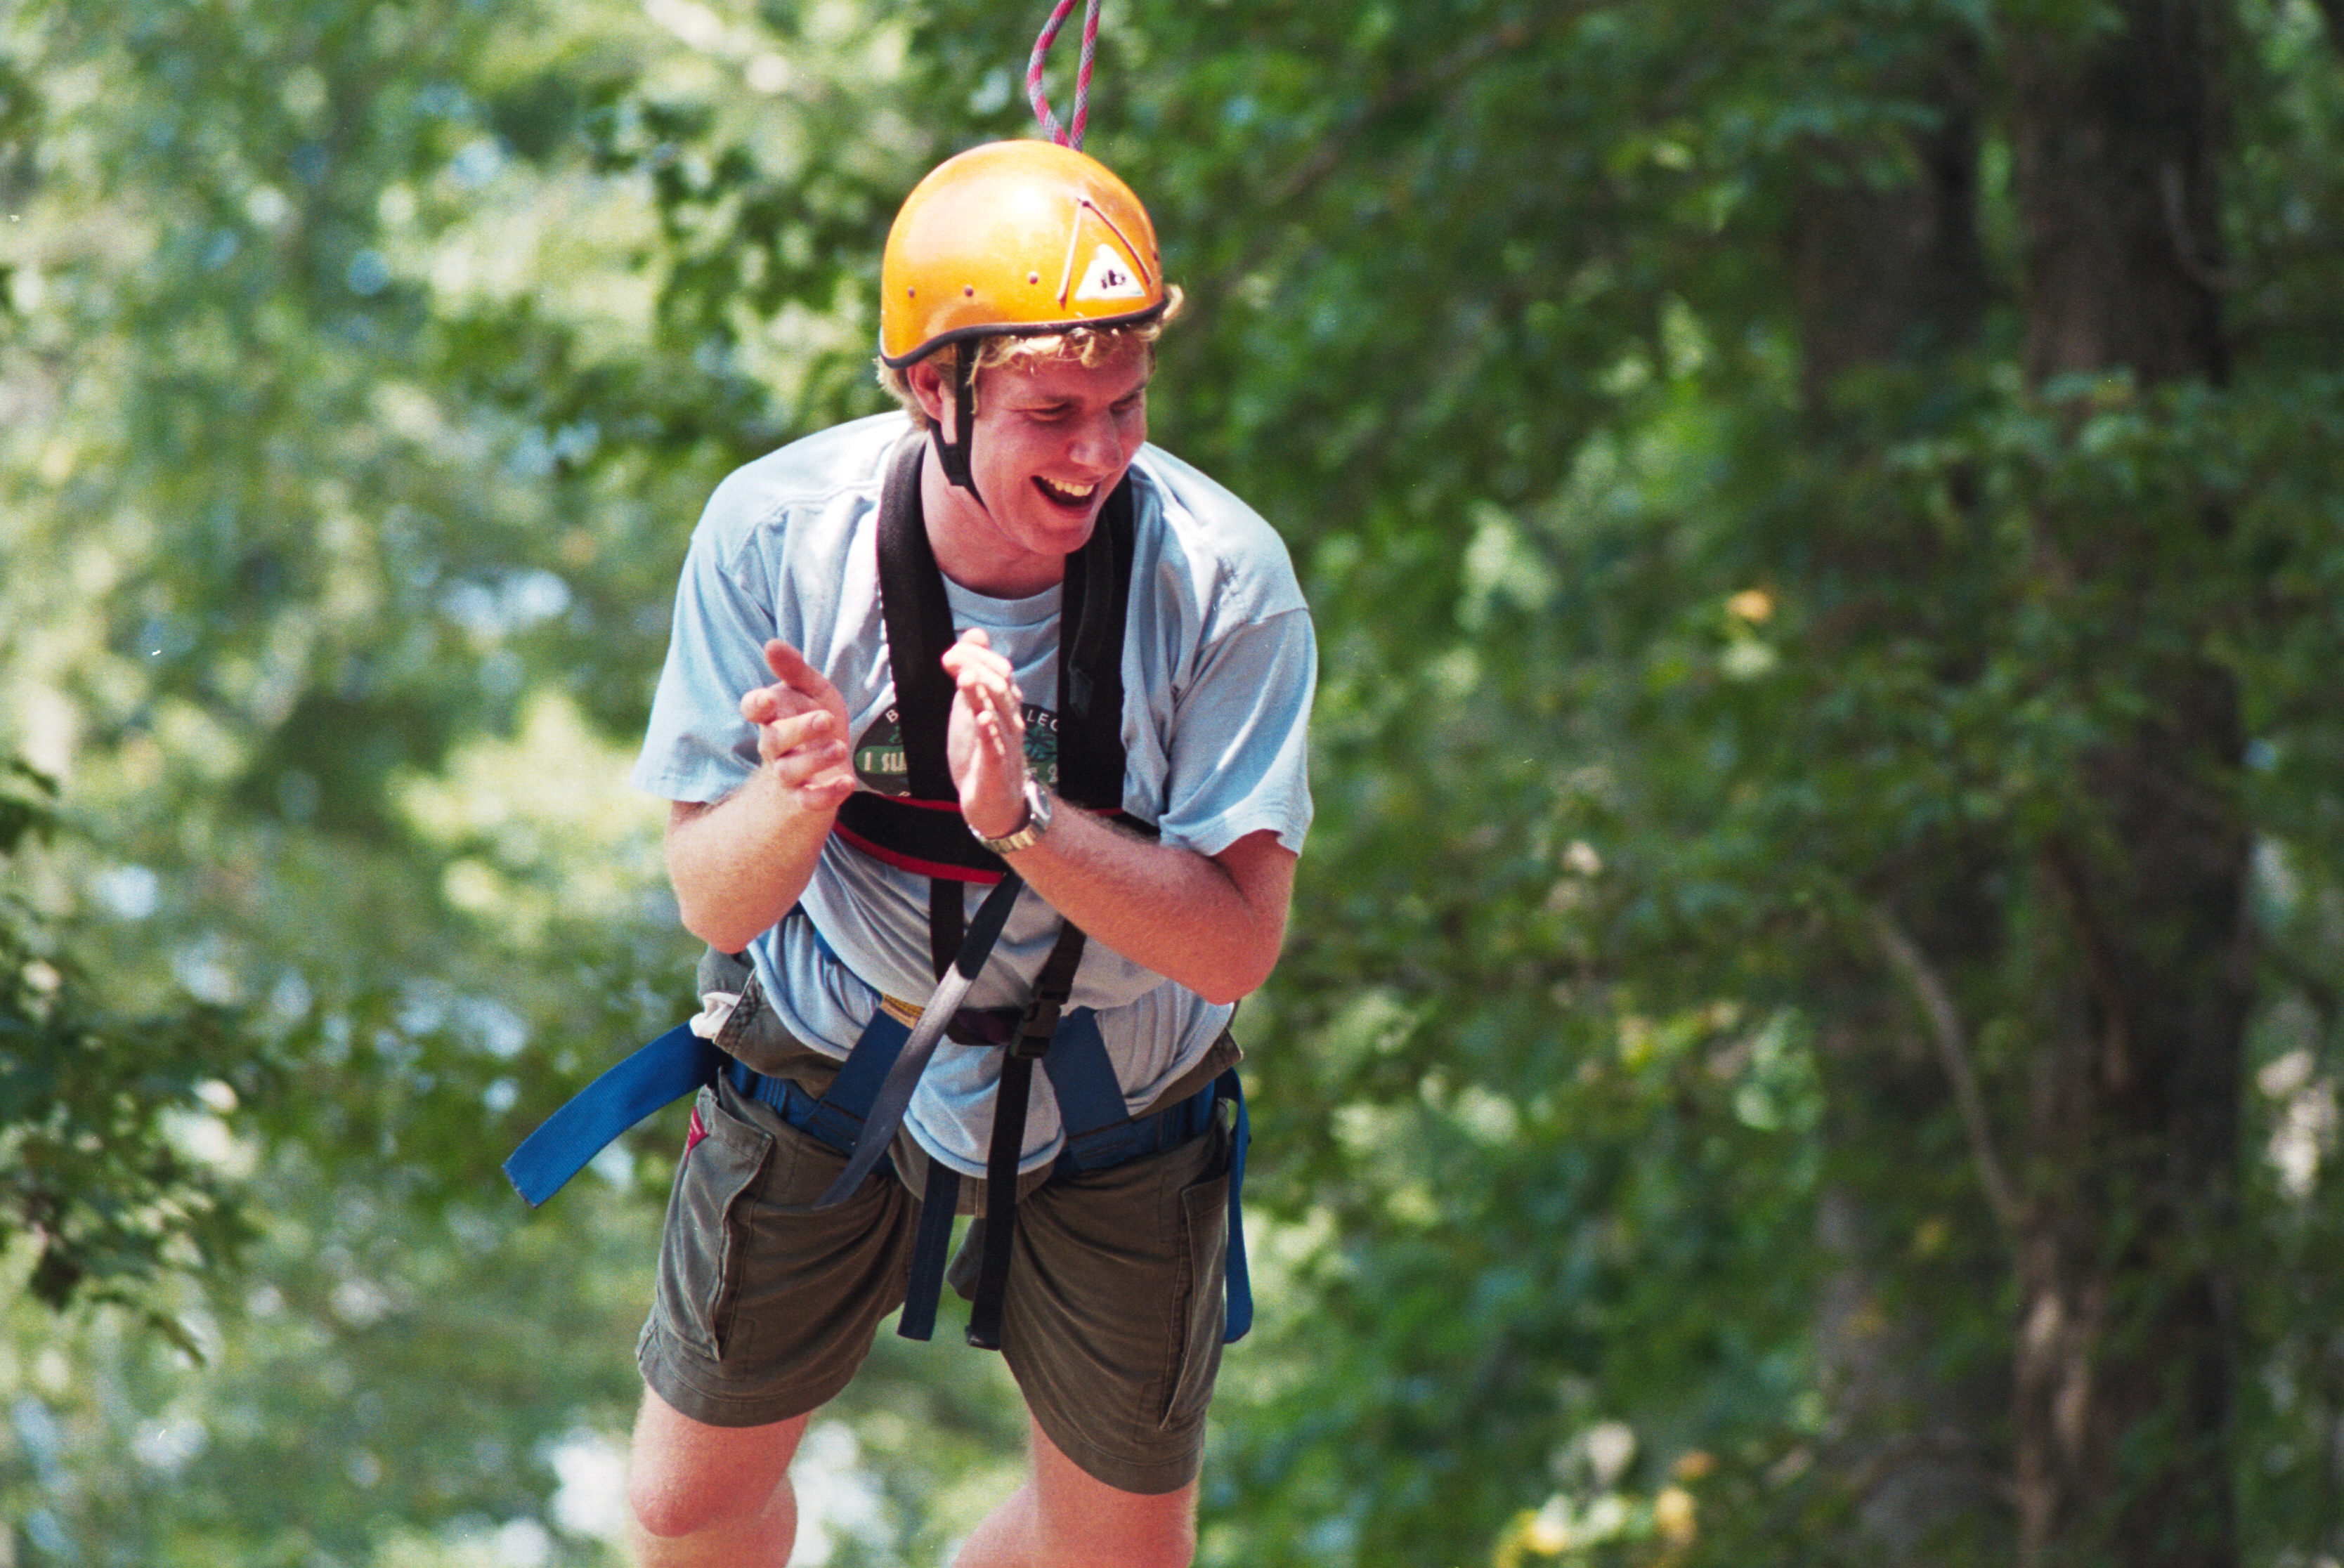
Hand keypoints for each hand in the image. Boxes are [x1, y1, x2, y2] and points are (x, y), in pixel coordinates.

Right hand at [741, 640, 854, 812]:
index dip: (756, 706)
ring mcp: (787, 775)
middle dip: (799, 729)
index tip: (769, 700)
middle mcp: (775, 746)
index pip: (753, 709)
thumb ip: (794, 670)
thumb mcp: (811, 691)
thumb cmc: (815, 721)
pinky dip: (826, 795)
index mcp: (774, 716)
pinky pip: (808, 801)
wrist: (826, 766)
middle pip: (775, 740)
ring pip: (789, 771)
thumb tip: (771, 644)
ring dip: (814, 760)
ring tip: (840, 748)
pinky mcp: (804, 799)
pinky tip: (847, 784)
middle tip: (826, 719)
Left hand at [941, 629, 1029, 838]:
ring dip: (982, 695)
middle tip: (950, 659)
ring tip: (965, 679)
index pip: (1001, 672)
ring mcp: (1005, 745)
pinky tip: (981, 718)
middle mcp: (1009, 722)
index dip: (978, 658)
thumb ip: (973, 675)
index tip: (951, 652)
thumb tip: (973, 636)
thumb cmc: (983, 753)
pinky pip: (996, 749)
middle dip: (977, 670)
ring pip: (1000, 715)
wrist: (994, 803)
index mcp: (1004, 707)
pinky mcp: (995, 769)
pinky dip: (989, 732)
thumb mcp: (973, 709)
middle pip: (1002, 688)